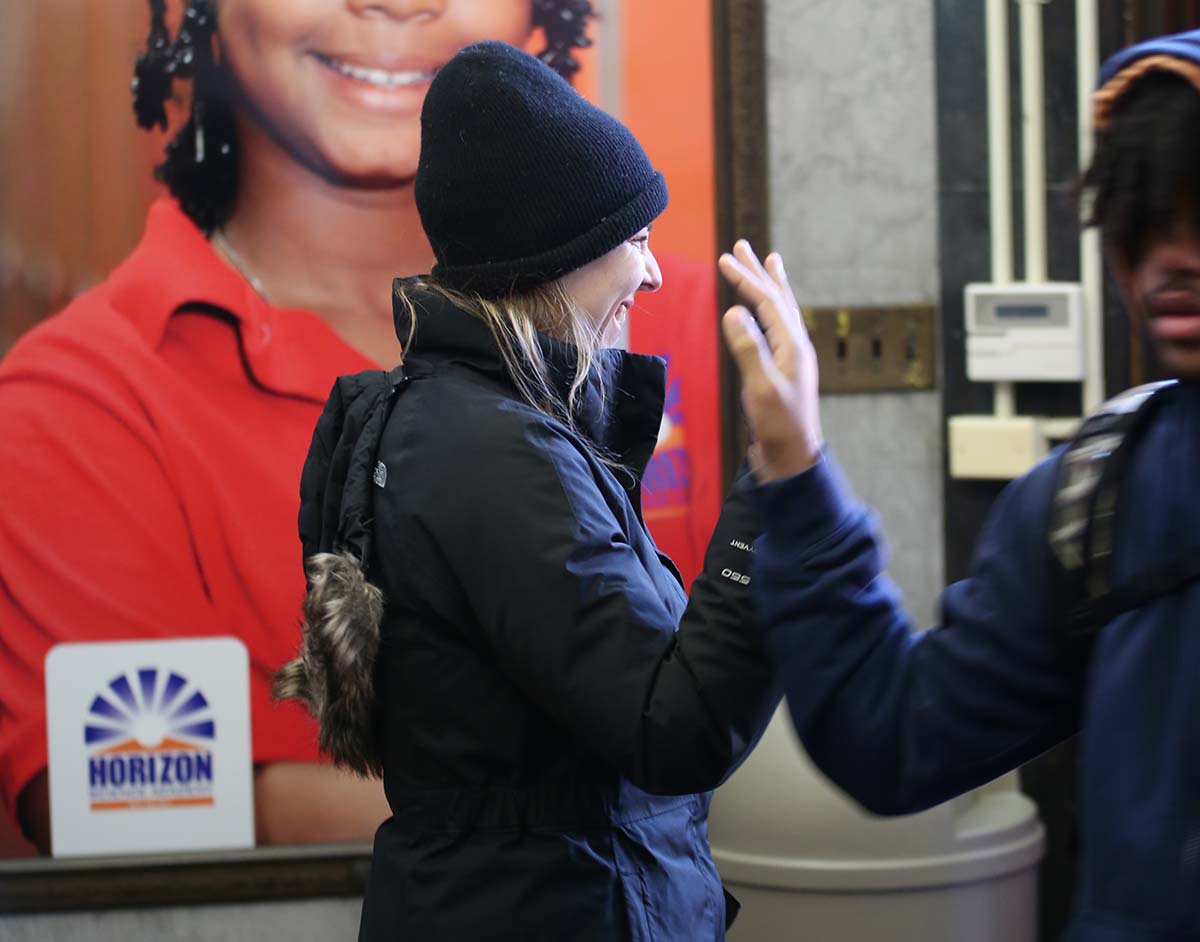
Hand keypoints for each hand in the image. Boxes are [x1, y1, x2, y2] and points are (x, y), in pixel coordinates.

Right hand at [718, 240, 822, 481]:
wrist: (792, 459)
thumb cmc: (778, 427)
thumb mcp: (761, 387)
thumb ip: (748, 349)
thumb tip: (734, 312)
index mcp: (792, 346)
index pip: (767, 302)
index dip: (746, 279)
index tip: (726, 260)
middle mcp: (796, 346)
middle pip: (778, 299)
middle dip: (759, 272)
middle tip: (743, 247)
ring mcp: (792, 358)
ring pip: (781, 311)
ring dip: (770, 285)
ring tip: (768, 263)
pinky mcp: (785, 370)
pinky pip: (778, 327)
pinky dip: (770, 310)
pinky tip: (765, 312)